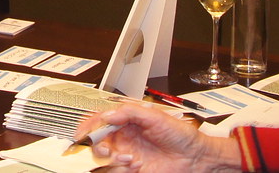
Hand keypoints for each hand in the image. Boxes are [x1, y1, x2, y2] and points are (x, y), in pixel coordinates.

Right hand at [75, 103, 241, 172]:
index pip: (101, 121)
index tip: (83, 131)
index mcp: (128, 121)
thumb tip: (108, 114)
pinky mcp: (132, 169)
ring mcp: (128, 154)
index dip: (89, 125)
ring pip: (105, 157)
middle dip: (97, 144)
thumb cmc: (181, 134)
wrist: (195, 156)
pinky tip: (133, 163)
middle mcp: (125, 137)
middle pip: (98, 140)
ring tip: (127, 157)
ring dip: (111, 157)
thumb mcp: (155, 116)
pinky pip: (116, 169)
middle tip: (104, 146)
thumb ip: (129, 112)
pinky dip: (120, 167)